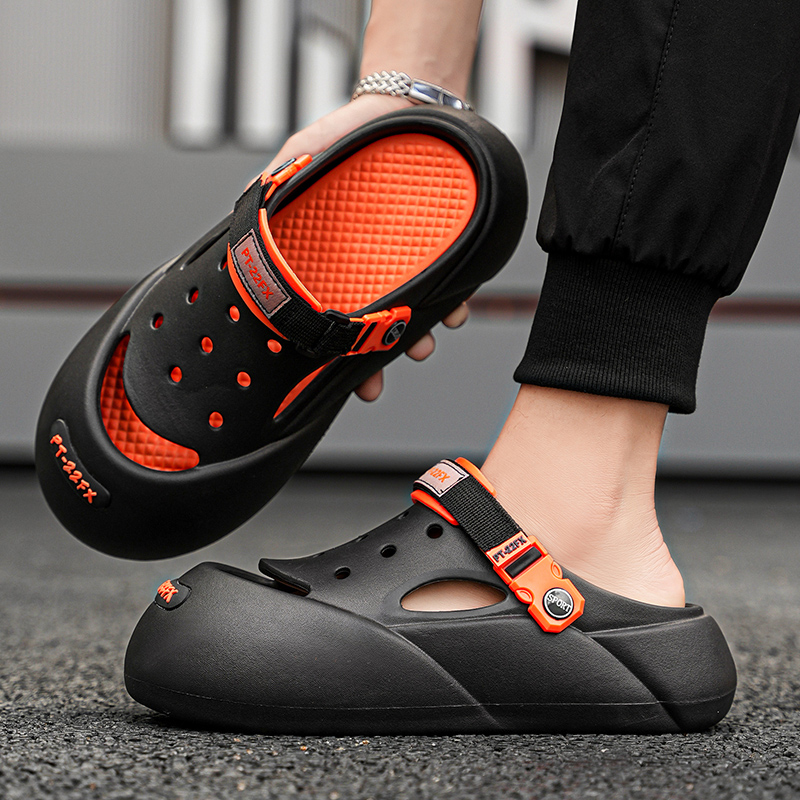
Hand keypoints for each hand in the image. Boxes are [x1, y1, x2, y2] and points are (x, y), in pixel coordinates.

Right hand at [258, 95, 469, 400]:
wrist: (403, 105)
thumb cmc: (347, 136)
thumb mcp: (300, 158)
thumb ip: (272, 188)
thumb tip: (241, 211)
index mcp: (335, 263)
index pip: (329, 314)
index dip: (329, 350)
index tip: (328, 377)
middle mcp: (371, 270)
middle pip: (370, 327)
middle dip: (373, 359)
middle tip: (373, 380)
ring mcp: (406, 263)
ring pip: (411, 314)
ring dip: (414, 338)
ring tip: (417, 347)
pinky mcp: (441, 248)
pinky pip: (451, 283)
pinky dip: (452, 303)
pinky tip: (452, 312)